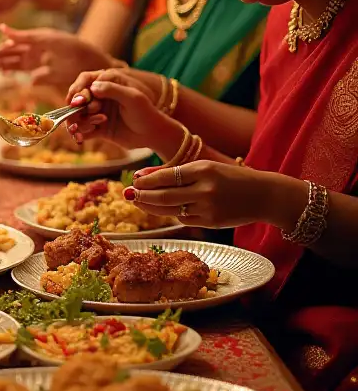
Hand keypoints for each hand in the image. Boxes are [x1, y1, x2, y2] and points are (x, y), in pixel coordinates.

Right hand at [0, 26, 113, 86]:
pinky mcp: (48, 76)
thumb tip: (1, 29)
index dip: (0, 48)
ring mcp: (41, 64)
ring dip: (7, 67)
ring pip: (19, 66)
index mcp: (35, 40)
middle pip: (13, 55)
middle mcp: (36, 51)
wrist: (92, 62)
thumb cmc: (70, 45)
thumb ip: (23, 36)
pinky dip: (23, 79)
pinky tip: (14, 79)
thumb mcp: (45, 38)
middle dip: (0, 58)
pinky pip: (32, 78)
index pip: (12, 43)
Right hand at [63, 68, 173, 151]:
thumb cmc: (146, 111)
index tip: (79, 101)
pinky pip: (83, 131)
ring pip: (78, 116)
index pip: (84, 82)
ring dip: (79, 122)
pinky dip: (79, 134)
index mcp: (107, 84)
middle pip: (77, 100)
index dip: (78, 91)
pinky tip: (80, 138)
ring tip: (92, 126)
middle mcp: (100, 98)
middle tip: (93, 112)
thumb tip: (91, 87)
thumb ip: (112, 90)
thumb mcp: (132, 97)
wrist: (154, 134)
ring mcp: (98, 113)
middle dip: (78, 108)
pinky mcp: (99, 129)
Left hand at [129, 161, 278, 228]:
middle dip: (142, 196)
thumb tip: (141, 176)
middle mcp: (206, 189)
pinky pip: (184, 219)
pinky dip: (172, 214)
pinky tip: (162, 209)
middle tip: (127, 194)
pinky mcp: (212, 222)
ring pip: (171, 210)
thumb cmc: (229, 178)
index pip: (167, 176)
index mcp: (204, 169)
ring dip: (150, 207)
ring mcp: (209, 208)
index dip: (146, 181)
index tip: (133, 181)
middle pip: (165, 196)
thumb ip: (174, 172)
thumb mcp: (205, 168)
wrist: (264, 195)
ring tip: (137, 202)